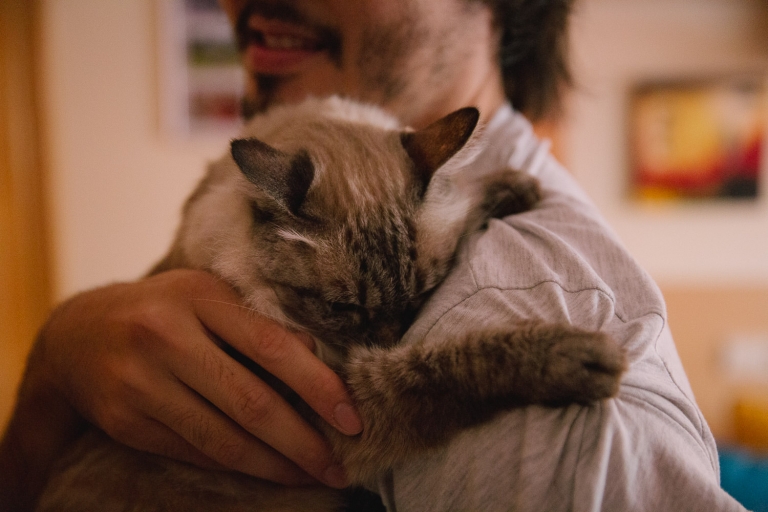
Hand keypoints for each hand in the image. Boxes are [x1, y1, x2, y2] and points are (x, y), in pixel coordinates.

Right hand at [25, 269, 361, 487]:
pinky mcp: (125, 422)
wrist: (76, 335)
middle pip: (250, 402)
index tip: (352, 419)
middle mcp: (166, 338)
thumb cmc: (165, 309)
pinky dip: (236, 466)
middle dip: (302, 441)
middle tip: (338, 465)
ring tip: (310, 476)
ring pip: (222, 438)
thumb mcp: (208, 295)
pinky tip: (265, 471)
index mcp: (199, 298)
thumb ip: (258, 322)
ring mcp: (140, 383)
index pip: (272, 345)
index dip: (318, 385)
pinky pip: (194, 452)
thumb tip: (318, 358)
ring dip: (274, 465)